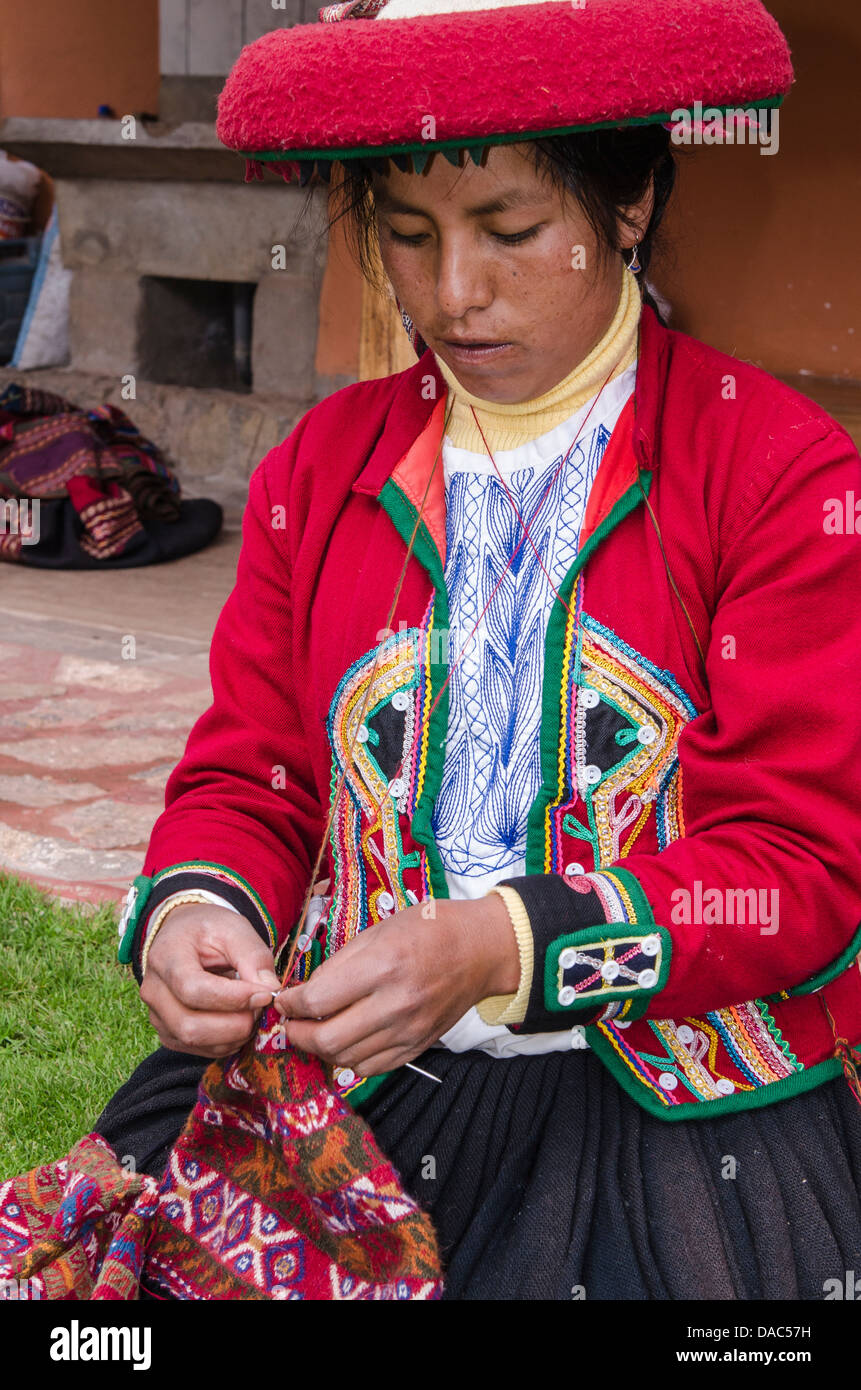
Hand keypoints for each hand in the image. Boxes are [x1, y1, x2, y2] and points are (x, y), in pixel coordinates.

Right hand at [140, 903, 281, 1057]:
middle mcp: (154, 991)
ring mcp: (157, 1016)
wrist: (184, 936)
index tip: (266, 994)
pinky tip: (240, 1022)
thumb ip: (253, 956)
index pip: (194, 989)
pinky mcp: (168, 1034)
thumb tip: (270, 990)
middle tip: (262, 1008)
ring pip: (195, 1042)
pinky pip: (199, 1050)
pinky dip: (226, 1042)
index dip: (233, 999)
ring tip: (253, 1012)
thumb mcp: (234, 929)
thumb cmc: (208, 930)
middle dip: (235, 1024)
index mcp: (165, 957)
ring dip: (233, 1035)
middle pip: (190, 1026)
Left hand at [274, 895, 518, 1075]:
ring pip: (346, 1059)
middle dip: (297, 1034)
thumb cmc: (429, 929)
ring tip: (314, 1032)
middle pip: (327, 1039)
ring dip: (321, 1049)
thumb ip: (339, 963)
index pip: (318, 1000)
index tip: (284, 1000)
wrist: (482, 949)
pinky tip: (344, 1042)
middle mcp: (395, 1004)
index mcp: (382, 966)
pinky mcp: (418, 1046)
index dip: (291, 1004)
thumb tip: (305, 991)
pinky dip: (349, 1060)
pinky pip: (371, 1068)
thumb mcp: (378, 930)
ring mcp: (409, 1031)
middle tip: (290, 1023)